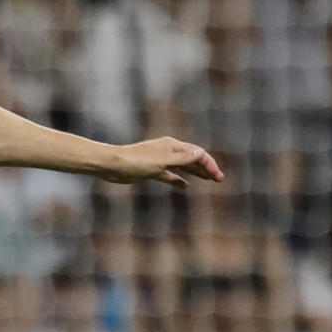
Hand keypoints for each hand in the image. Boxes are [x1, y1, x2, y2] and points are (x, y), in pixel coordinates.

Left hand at [103, 138, 224, 186]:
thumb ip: (181, 158)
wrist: (113, 166)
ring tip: (209, 180)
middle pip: (192, 159)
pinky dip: (178, 180)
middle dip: (206, 168)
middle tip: (219, 179)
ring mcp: (160, 161)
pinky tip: (186, 186)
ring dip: (196, 173)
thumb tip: (200, 153)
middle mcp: (168, 151)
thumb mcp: (162, 161)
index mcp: (172, 146)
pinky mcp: (152, 171)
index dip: (209, 164)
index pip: (197, 153)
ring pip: (182, 167)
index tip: (217, 176)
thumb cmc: (136, 162)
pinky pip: (169, 175)